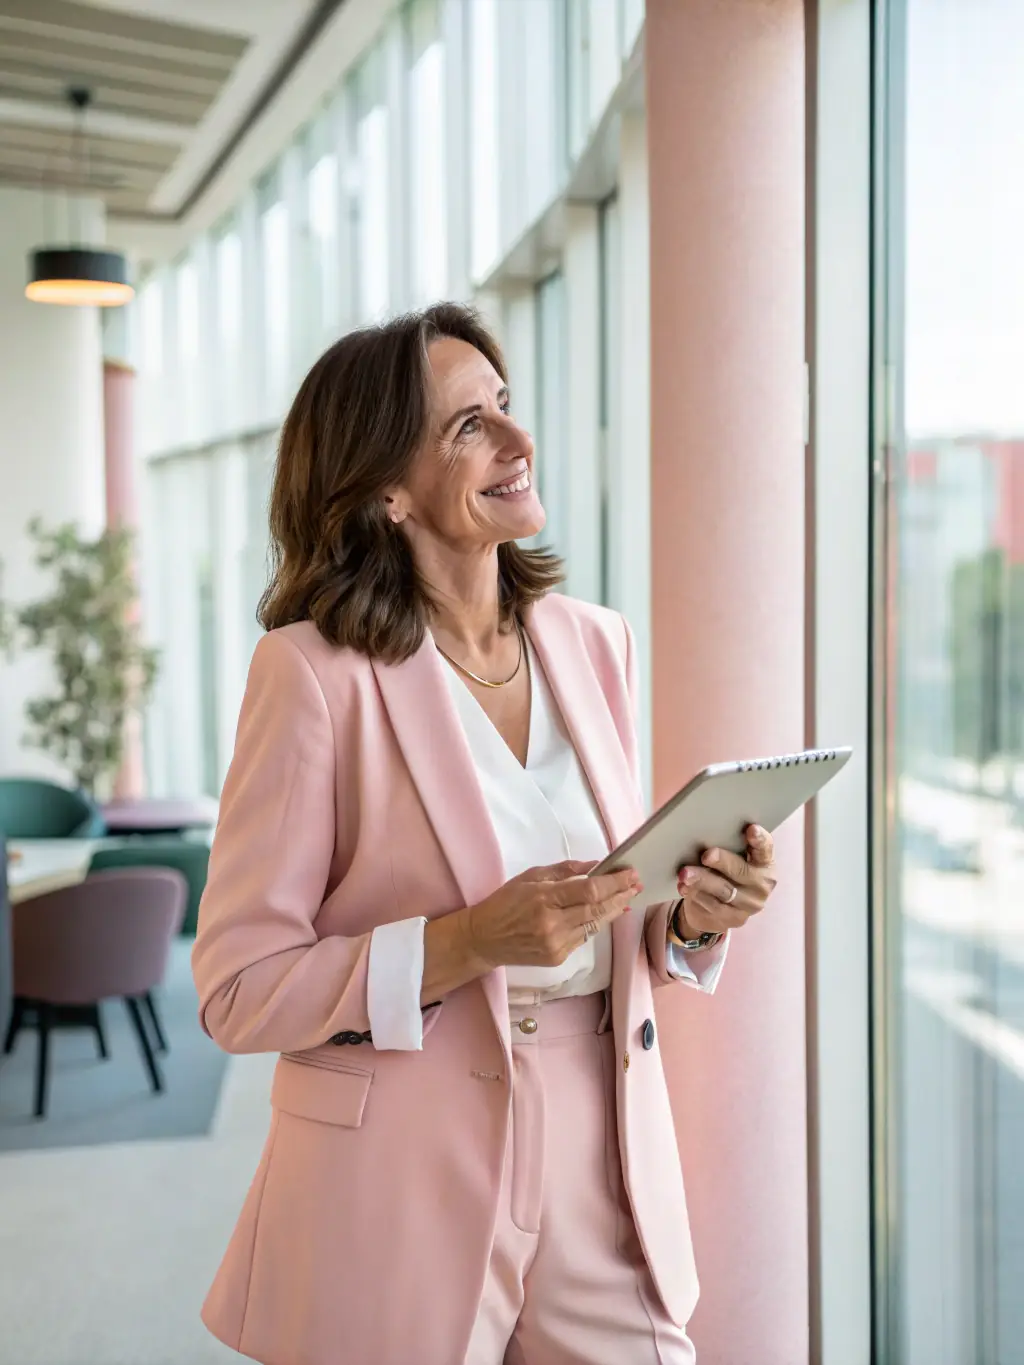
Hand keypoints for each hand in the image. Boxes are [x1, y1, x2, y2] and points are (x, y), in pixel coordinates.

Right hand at [465, 860, 642, 970]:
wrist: (483, 939)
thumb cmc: (505, 903)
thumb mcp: (530, 877)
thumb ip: (564, 871)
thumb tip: (595, 866)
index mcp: (544, 899)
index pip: (589, 890)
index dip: (614, 883)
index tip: (630, 873)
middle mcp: (552, 924)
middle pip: (598, 910)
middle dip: (621, 896)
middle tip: (637, 884)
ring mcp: (556, 944)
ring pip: (595, 926)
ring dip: (613, 911)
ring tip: (627, 898)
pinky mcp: (558, 958)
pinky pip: (583, 937)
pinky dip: (594, 924)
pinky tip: (603, 914)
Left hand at [674, 824, 776, 938]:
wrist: (719, 910)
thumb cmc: (725, 874)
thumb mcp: (731, 859)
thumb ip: (728, 847)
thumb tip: (704, 832)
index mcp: (765, 864)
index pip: (765, 849)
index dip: (760, 839)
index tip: (751, 829)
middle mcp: (761, 885)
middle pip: (741, 870)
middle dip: (723, 861)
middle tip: (706, 855)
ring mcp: (749, 905)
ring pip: (724, 890)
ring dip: (702, 880)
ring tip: (685, 873)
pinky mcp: (733, 919)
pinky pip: (712, 906)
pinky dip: (696, 894)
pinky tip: (684, 887)